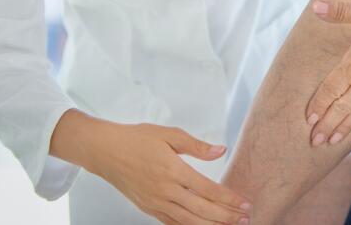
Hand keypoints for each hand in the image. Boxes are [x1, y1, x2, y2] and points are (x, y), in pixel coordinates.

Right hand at [86, 121, 250, 224]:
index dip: (229, 199)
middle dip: (227, 217)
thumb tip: (221, 150)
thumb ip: (197, 146)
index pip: (208, 189)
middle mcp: (165, 190)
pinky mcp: (148, 208)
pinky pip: (172, 223)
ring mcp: (156, 202)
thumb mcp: (169, 134)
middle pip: (202, 210)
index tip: (245, 203)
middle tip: (246, 219)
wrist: (104, 151)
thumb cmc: (136, 139)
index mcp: (173, 170)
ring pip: (188, 221)